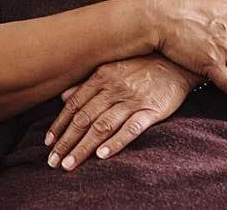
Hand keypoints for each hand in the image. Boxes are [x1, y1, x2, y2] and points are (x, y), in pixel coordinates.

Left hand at [43, 56, 196, 170]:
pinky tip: (102, 155)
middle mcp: (113, 90)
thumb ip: (87, 85)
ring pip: (102, 126)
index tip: (48, 143)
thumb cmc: (142, 66)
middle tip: (53, 161)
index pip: (73, 106)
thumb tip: (63, 97)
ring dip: (83, 147)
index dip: (59, 125)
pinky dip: (116, 142)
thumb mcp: (111, 69)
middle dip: (66, 142)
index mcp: (100, 79)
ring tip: (70, 164)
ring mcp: (132, 100)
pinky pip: (131, 128)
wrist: (178, 61)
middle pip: (83, 119)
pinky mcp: (151, 110)